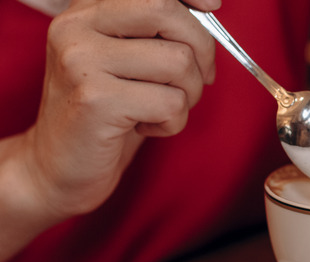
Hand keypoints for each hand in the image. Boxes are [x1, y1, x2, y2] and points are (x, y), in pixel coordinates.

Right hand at [21, 0, 218, 217]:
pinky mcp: (95, 99)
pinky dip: (173, 122)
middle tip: (197, 80)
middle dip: (202, 50)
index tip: (215, 7)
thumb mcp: (130, 61)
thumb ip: (157, 31)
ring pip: (179, 62)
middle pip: (167, 13)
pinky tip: (146, 127)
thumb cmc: (109, 112)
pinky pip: (171, 103)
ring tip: (161, 109)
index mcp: (88, 10)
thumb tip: (211, 6)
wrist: (60, 164)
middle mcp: (77, 26)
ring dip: (188, 95)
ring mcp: (82, 60)